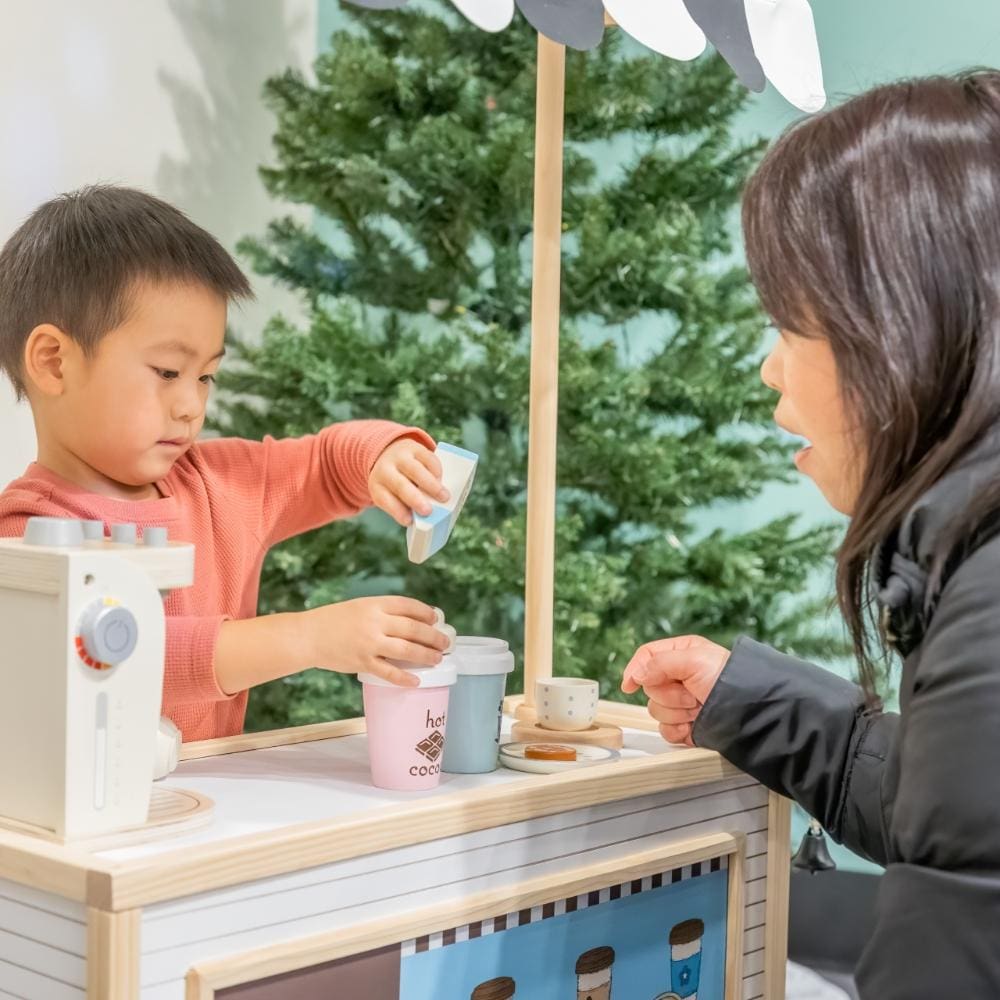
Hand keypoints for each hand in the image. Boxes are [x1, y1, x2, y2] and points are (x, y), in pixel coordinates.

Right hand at [303, 596, 448, 686]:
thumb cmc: (334, 620)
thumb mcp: (360, 607)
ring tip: (437, 658)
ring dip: (426, 655)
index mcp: (374, 605)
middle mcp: (374, 622)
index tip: (436, 618)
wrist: (308, 636)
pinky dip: (404, 678)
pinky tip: (416, 680)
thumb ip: (382, 612)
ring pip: (406, 650)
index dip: (425, 612)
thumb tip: (411, 622)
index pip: (407, 605)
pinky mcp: (362, 662)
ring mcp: (369, 643)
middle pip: (413, 628)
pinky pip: (389, 672)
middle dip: (433, 636)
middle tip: (445, 642)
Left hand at [369, 438, 448, 525]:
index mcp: (378, 486)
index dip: (397, 511)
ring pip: (416, 471)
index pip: (385, 500)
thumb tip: (426, 515)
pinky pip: (428, 459)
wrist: (389, 454)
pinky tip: (441, 481)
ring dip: (432, 485)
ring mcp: (400, 457)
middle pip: (400, 485)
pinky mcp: (415, 448)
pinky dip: (436, 471)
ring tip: (445, 497)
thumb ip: (405, 506)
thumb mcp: (391, 495)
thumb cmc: (394, 483)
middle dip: (415, 499)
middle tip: (428, 511)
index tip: (409, 521)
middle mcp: (386, 469)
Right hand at [621, 635, 729, 746]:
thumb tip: (637, 674)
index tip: (629, 685)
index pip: (646, 657)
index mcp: (679, 654)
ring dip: (677, 712)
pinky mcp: (683, 724)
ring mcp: (679, 703)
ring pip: (656, 710)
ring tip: (698, 707)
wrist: (749, 711)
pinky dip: (678, 729)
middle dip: (670, 694)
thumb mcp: (694, 660)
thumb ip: (660, 663)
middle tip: (691, 693)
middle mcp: (677, 677)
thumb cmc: (729, 678)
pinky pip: (665, 730)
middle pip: (650, 687)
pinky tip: (693, 723)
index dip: (635, 670)